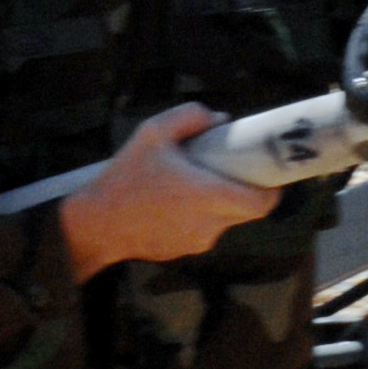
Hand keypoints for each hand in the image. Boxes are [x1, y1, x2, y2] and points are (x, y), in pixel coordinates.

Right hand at [60, 102, 280, 278]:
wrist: (95, 225)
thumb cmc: (125, 178)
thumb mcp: (152, 133)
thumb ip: (190, 117)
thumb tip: (220, 119)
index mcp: (208, 196)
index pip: (262, 203)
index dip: (272, 191)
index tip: (267, 175)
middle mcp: (209, 224)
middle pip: (245, 211)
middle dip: (242, 191)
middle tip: (228, 171)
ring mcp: (196, 242)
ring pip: (222, 221)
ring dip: (216, 204)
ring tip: (190, 186)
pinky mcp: (181, 251)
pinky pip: (201, 232)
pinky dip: (196, 218)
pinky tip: (171, 205)